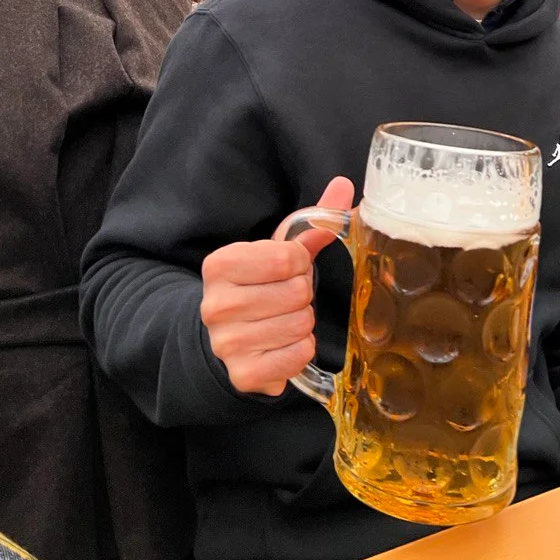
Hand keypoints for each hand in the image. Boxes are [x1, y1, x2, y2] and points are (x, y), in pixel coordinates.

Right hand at [201, 176, 354, 396]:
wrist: (227, 337)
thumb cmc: (258, 287)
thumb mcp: (277, 252)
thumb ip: (311, 222)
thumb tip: (343, 185)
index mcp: (219, 265)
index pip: (287, 257)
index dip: (299, 263)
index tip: (287, 269)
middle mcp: (215, 304)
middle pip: (297, 292)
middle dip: (302, 294)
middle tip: (286, 297)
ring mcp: (226, 343)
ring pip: (301, 324)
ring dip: (303, 322)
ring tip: (284, 319)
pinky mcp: (243, 374)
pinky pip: (299, 355)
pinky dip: (301, 349)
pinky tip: (283, 344)